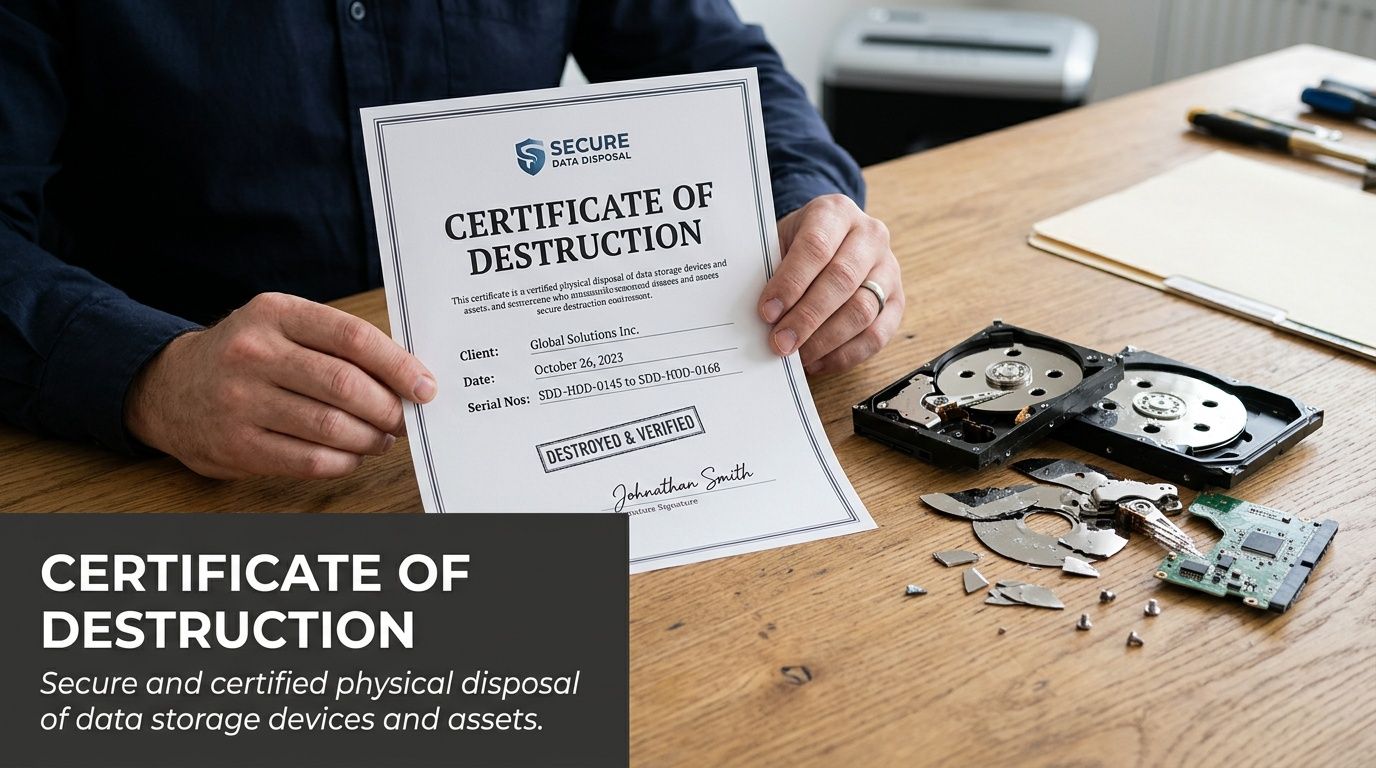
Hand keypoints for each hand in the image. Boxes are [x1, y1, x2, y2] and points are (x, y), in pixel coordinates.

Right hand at [124, 292, 436, 478]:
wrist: (168, 388)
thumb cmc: (246, 356)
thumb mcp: (282, 326)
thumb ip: (336, 342)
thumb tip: (407, 374)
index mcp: (275, 314)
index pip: (353, 338)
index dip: (398, 366)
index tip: (425, 387)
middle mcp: (254, 353)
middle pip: (346, 385)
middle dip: (388, 408)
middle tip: (403, 419)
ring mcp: (240, 401)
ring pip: (331, 427)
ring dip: (370, 438)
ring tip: (381, 438)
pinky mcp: (236, 445)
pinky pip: (310, 460)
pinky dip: (344, 462)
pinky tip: (351, 455)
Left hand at [758, 194, 903, 373]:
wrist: (831, 237)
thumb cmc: (797, 244)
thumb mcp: (780, 240)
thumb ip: (771, 269)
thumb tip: (762, 316)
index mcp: (836, 212)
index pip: (816, 247)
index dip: (791, 283)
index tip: (767, 312)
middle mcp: (870, 236)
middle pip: (841, 280)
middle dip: (806, 318)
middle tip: (780, 342)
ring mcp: (888, 268)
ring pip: (862, 310)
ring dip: (825, 340)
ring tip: (797, 355)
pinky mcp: (897, 301)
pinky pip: (877, 335)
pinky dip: (844, 355)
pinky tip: (818, 361)